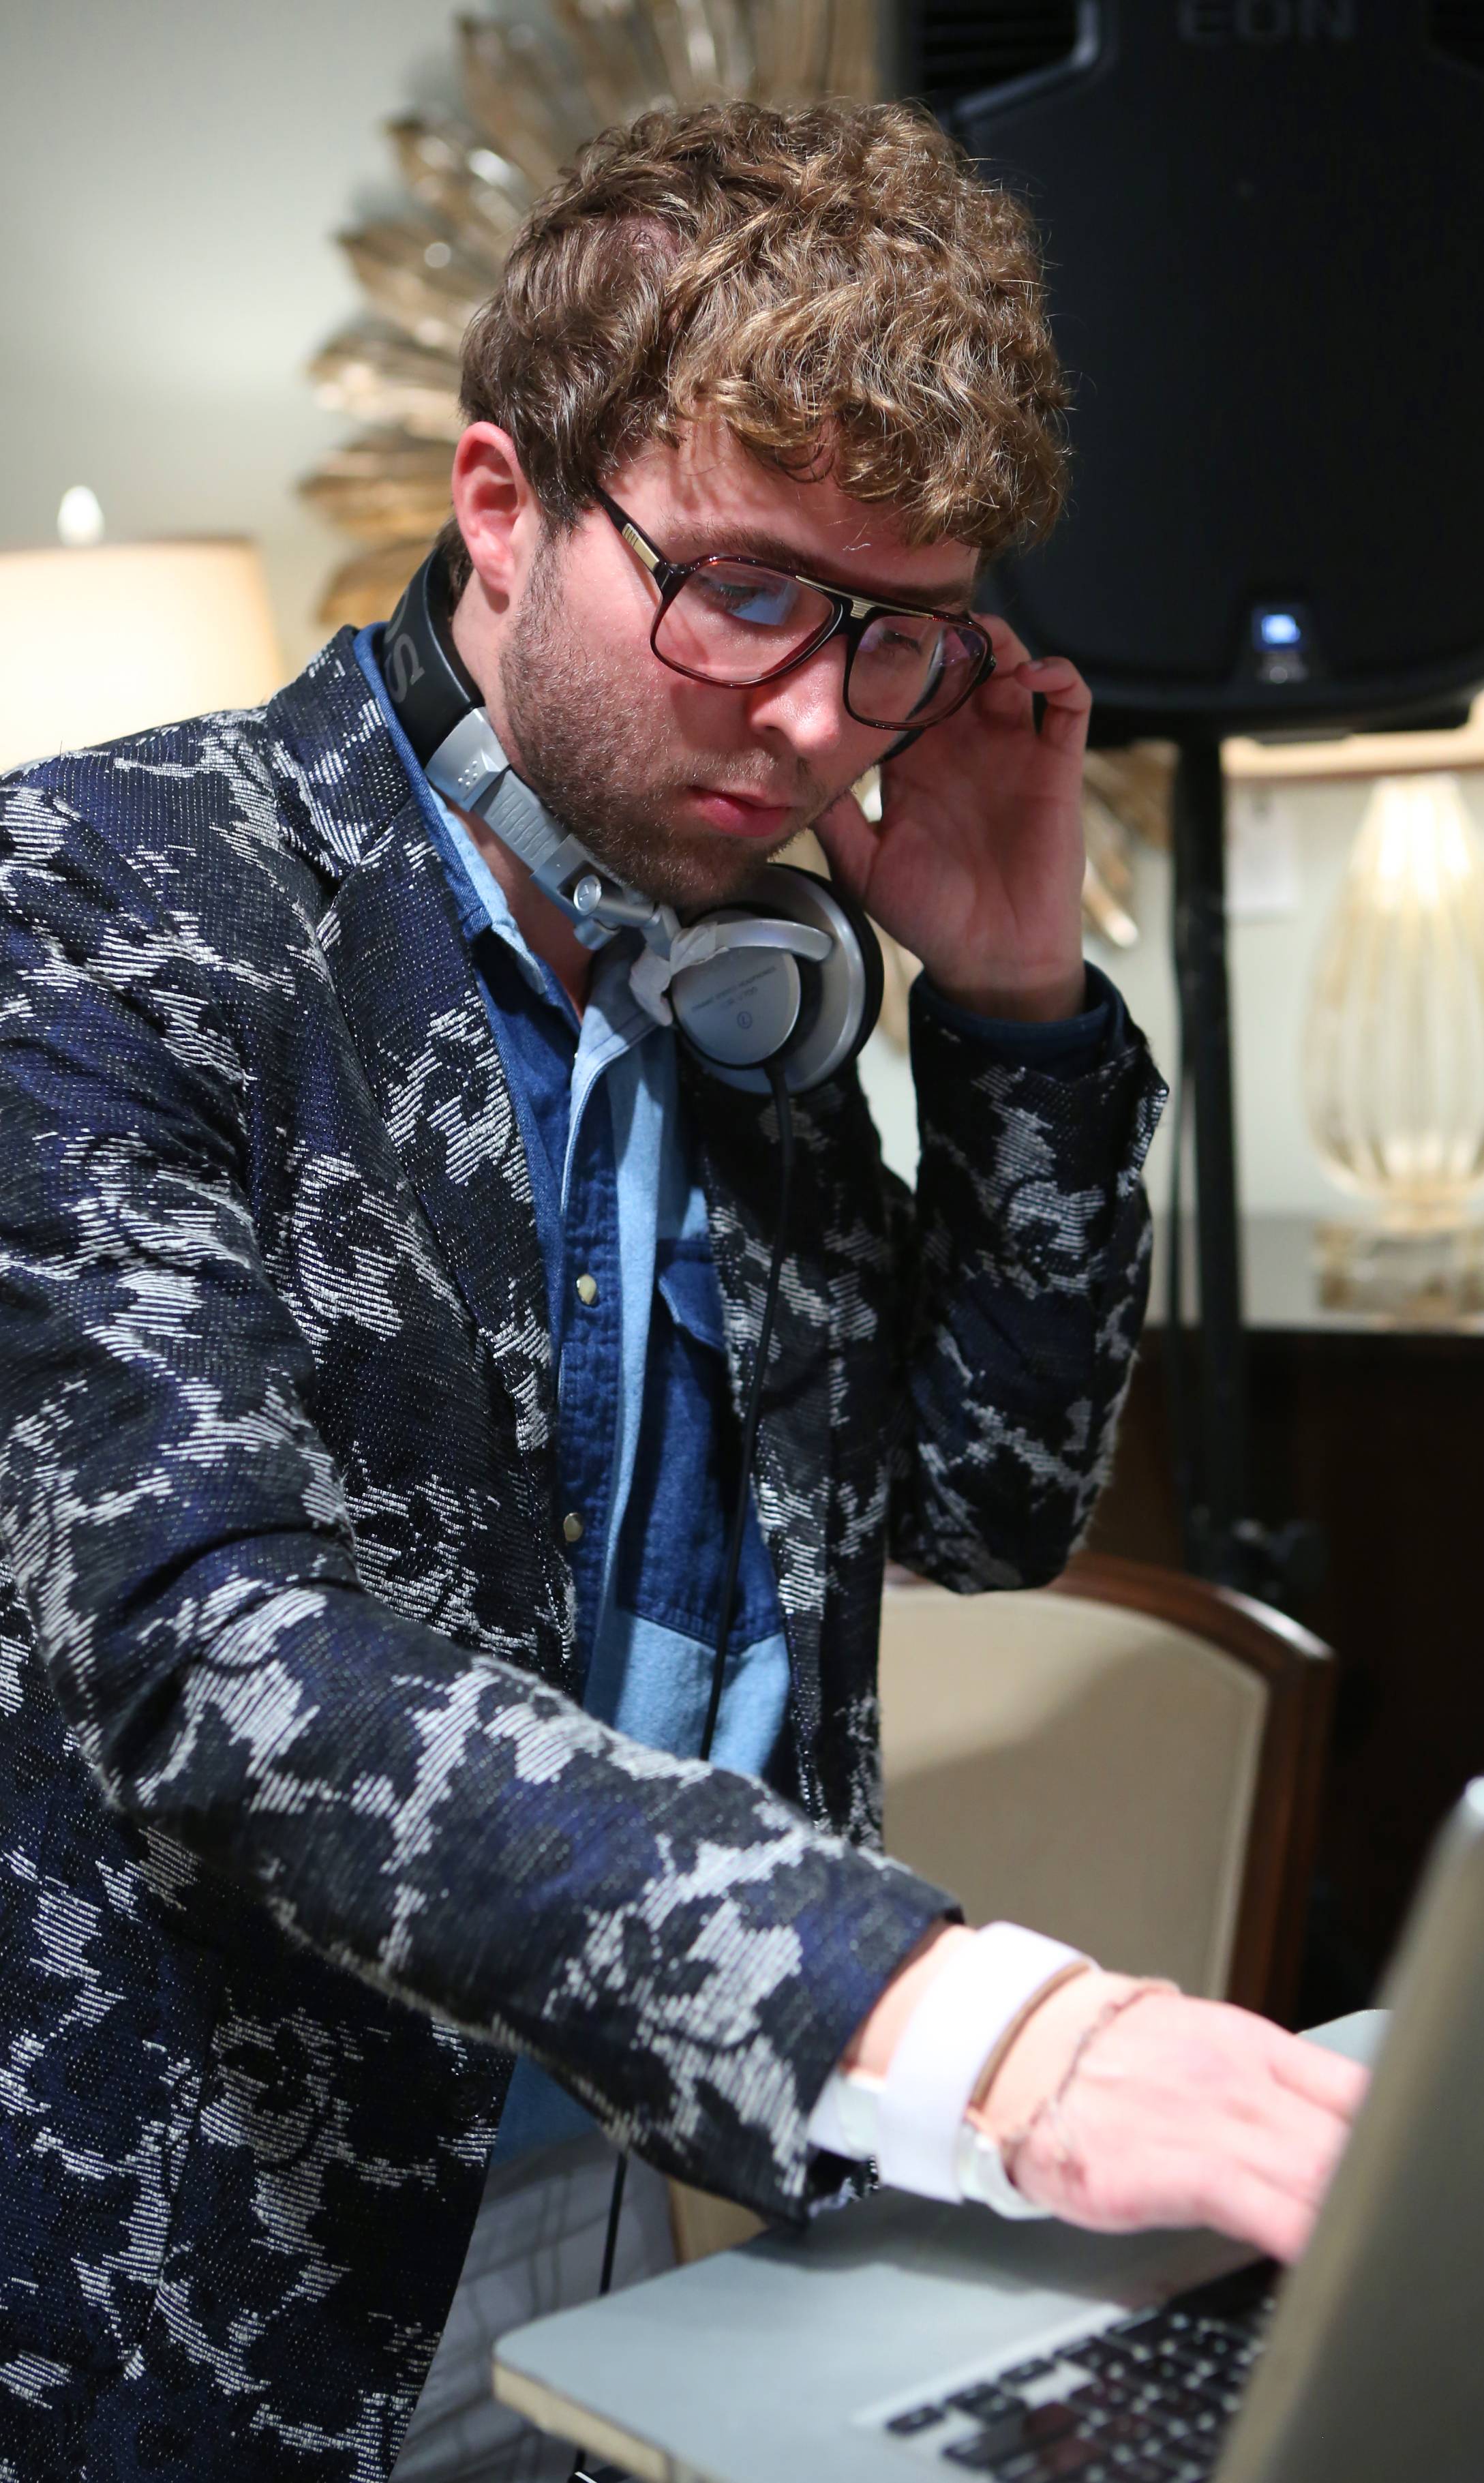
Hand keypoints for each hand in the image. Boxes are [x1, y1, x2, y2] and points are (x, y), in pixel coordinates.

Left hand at [813, 616, 1090, 1022]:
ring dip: (999, 642)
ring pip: (1012, 665)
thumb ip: (834, 816)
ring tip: (979, 645)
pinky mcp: (1056, 764)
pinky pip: (1069, 701)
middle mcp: (965, 745)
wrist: (991, 958)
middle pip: (959, 661)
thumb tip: (797, 770)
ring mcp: (1013, 749)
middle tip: (928, 626)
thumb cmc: (931, 918)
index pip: (904, 687)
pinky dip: (1058, 673)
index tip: (872, 638)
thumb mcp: (862, 866)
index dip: (891, 658)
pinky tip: (1030, 676)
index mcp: (915, 761)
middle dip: (945, 635)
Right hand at [975, 1972, 1367, 2264]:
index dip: (1386, 2136)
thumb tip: (1314, 2115)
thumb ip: (1259, 2078)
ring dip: (1348, 2211)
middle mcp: (1242, 2082)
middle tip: (1384, 2213)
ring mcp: (1213, 2124)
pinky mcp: (1176, 2170)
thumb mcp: (1195, 2039)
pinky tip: (1318, 2252)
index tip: (1397, 2165)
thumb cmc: (1104, 2057)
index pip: (1354, 2090)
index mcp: (1251, 2045)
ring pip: (1315, 2174)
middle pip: (1345, 2141)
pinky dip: (1300, 2233)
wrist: (1022, 2053)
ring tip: (1366, 2245)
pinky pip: (1261, 2207)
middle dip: (1372, 2183)